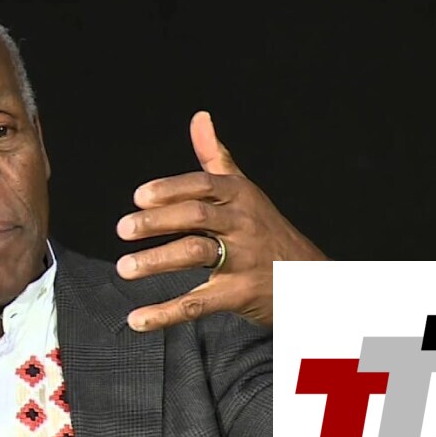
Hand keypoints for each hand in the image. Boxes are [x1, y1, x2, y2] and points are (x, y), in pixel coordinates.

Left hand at [115, 111, 325, 329]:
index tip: (139, 197)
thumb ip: (216, 156)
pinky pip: (198, 303)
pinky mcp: (239, 294)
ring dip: (157, 261)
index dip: (170, 189)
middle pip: (197, 217)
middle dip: (158, 221)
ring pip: (196, 254)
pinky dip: (165, 312)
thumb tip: (199, 118)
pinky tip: (138, 318)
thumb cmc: (267, 229)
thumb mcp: (245, 190)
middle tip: (123, 229)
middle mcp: (242, 224)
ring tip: (124, 268)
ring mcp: (242, 260)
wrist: (312, 278)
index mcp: (239, 195)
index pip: (203, 185)